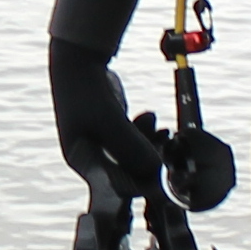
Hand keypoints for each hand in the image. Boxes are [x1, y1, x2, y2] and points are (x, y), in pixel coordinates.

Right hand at [47, 45, 158, 186]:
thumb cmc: (86, 92)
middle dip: (151, 164)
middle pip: (129, 172)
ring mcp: (104, 143)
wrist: (80, 63)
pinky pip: (136, 140)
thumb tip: (157, 170)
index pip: (115, 186)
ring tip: (165, 132)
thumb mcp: (110, 120)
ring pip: (135, 155)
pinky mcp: (115, 131)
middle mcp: (93, 157)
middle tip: (170, 155)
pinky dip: (148, 134)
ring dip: (153, 147)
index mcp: (85, 161)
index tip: (162, 180)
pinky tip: (155, 122)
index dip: (139, 186)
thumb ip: (132, 147)